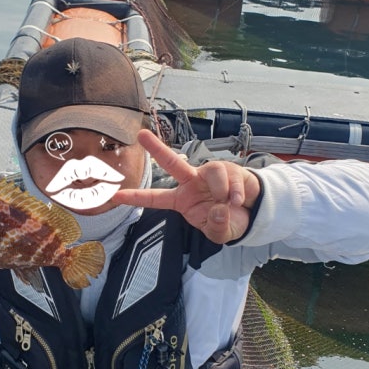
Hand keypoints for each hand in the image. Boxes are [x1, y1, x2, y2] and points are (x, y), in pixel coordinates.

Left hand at [114, 129, 260, 243]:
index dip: (136, 197)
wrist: (253, 213)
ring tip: (228, 203)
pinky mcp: (229, 169)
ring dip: (221, 189)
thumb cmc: (229, 221)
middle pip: (172, 163)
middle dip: (157, 148)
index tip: (116, 196)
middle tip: (140, 134)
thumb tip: (218, 209)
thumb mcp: (220, 233)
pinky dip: (235, 192)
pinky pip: (230, 177)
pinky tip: (238, 201)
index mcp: (182, 200)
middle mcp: (192, 183)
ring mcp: (209, 174)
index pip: (156, 198)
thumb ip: (217, 227)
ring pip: (211, 171)